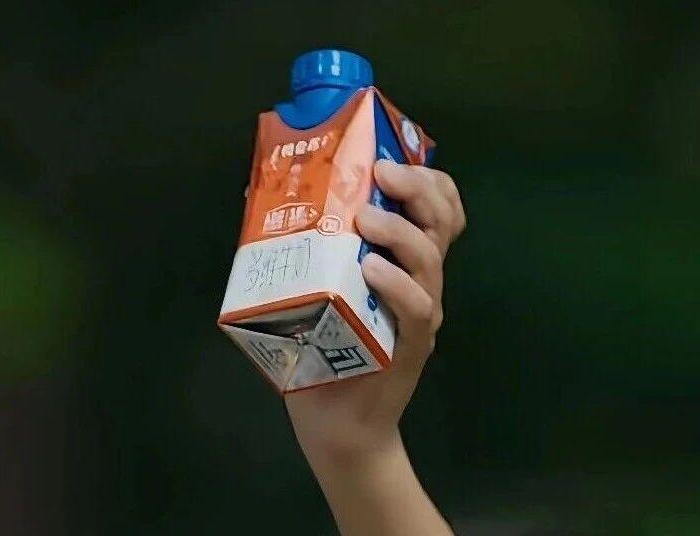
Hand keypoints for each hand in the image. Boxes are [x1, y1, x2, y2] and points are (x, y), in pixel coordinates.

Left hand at [285, 160, 465, 535]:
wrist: (336, 426)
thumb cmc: (322, 352)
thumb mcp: (315, 287)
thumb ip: (305, 247)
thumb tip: (258, 198)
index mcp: (403, 260)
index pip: (438, 208)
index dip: (426, 177)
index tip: (391, 157)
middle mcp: (419, 281)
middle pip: (441, 221)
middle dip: (417, 187)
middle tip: (383, 173)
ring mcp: (418, 313)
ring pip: (429, 258)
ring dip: (400, 231)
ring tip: (368, 218)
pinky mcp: (409, 346)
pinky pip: (415, 307)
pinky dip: (395, 283)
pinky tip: (371, 269)